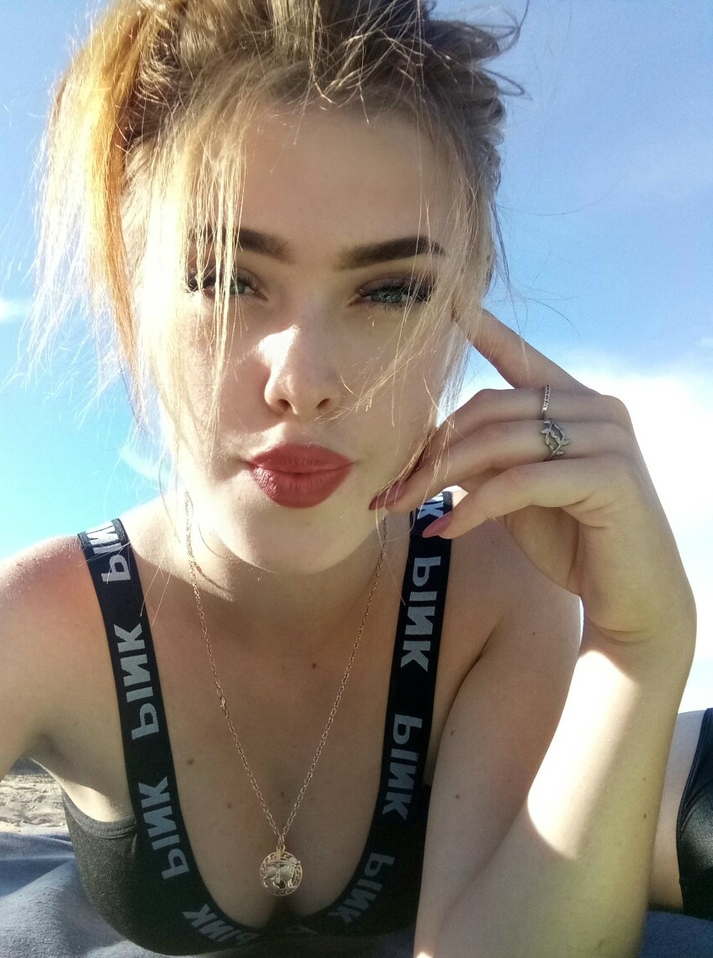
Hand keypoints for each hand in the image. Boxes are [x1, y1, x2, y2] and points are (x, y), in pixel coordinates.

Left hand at [372, 311, 694, 645]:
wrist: (628, 597)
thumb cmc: (572, 542)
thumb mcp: (516, 494)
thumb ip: (485, 460)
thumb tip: (433, 443)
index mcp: (578, 403)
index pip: (521, 357)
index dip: (484, 328)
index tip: (445, 299)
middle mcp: (597, 408)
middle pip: (490, 409)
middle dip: (432, 449)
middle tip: (388, 488)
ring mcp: (608, 438)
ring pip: (500, 443)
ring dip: (440, 478)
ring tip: (402, 507)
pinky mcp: (610, 475)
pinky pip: (521, 481)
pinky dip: (475, 507)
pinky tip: (446, 530)